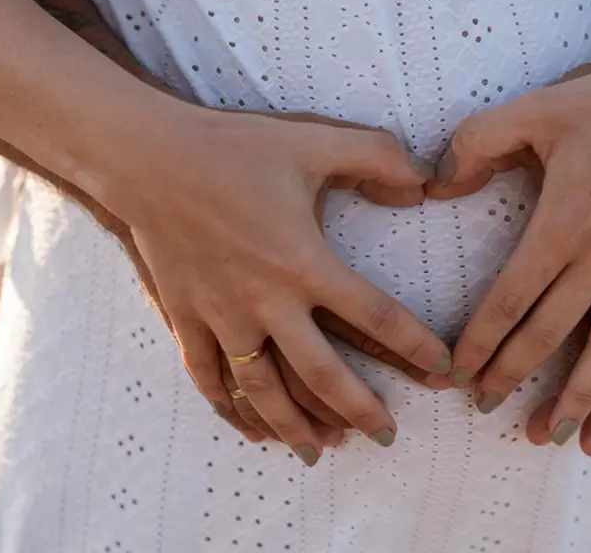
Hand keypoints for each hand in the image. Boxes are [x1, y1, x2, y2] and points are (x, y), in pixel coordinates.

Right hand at [99, 99, 452, 465]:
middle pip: (322, 374)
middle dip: (360, 410)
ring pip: (264, 391)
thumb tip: (424, 185)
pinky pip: (210, 377)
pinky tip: (253, 429)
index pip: (375, 316)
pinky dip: (233, 409)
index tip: (442, 372)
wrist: (147, 158)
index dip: (415, 347)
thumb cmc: (234, 148)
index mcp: (305, 262)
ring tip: (322, 450)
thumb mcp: (313, 139)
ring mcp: (222, 315)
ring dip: (296, 426)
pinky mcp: (186, 317)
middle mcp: (266, 300)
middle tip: (387, 437)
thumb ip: (377, 156)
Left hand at [430, 51, 590, 443]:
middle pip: (552, 337)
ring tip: (568, 436)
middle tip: (486, 409)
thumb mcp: (534, 109)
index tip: (457, 376)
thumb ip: (475, 144)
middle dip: (515, 378)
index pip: (508, 302)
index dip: (479, 343)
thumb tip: (433, 184)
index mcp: (561, 229)